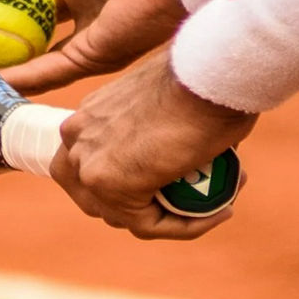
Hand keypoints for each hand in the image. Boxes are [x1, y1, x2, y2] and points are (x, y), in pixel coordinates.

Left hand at [52, 50, 257, 239]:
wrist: (207, 72)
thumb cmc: (202, 76)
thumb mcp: (169, 100)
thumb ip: (158, 128)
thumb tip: (182, 154)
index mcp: (88, 115)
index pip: (95, 166)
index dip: (134, 184)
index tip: (178, 184)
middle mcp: (77, 139)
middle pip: (99, 198)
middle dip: (144, 207)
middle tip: (192, 201)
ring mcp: (87, 163)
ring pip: (125, 216)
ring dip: (171, 219)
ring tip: (215, 205)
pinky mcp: (108, 184)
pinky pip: (149, 225)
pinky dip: (186, 226)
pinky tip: (220, 211)